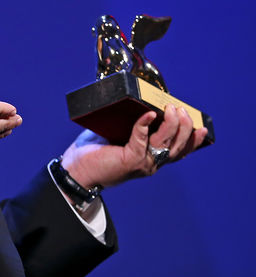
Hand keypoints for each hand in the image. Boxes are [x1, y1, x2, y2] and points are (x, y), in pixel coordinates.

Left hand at [62, 104, 207, 188]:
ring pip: (166, 142)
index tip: (201, 127)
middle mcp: (151, 164)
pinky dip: (145, 124)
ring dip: (171, 123)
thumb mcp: (119, 137)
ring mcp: (142, 163)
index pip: (180, 152)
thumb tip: (138, 104)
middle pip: (178, 146)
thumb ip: (131, 126)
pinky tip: (147, 114)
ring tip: (170, 108)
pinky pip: (142, 138)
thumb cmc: (94, 152)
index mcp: (151, 160)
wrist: (76, 171)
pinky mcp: (130, 159)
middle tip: (180, 109)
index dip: (193, 140)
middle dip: (184, 126)